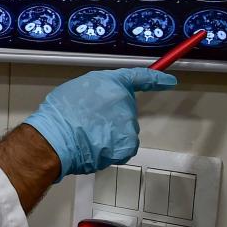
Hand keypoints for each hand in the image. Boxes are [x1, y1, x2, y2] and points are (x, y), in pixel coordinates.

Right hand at [24, 67, 176, 179]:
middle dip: (112, 116)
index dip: (157, 78)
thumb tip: (103, 98)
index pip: (140, 77)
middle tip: (89, 121)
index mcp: (112, 82)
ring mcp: (128, 124)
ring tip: (88, 135)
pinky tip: (95, 146)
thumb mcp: (77, 88)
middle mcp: (125, 101)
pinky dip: (111, 149)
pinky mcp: (128, 144)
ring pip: (123, 130)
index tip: (169, 80)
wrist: (56, 138)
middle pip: (125, 109)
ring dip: (110, 133)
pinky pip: (122, 146)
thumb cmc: (60, 113)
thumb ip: (97, 90)